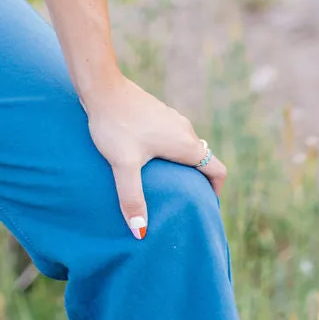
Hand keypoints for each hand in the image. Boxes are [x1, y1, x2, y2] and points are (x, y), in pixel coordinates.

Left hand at [83, 72, 226, 240]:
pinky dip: (167, 151)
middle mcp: (184, 130)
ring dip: (181, 164)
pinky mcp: (156, 112)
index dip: (216, 191)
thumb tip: (140, 232)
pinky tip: (145, 159)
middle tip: (182, 200)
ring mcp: (171, 118)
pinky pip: (171, 136)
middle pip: (202, 160)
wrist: (101, 87)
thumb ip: (132, 197)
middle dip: (196, 180)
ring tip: (164, 182)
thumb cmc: (115, 124)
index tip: (205, 206)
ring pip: (185, 146)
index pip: (217, 170)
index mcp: (185, 144)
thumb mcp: (123, 165)